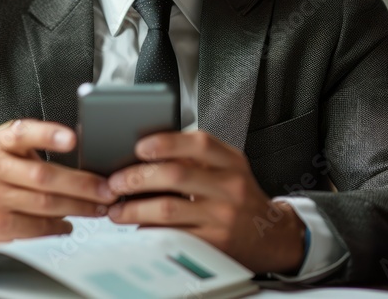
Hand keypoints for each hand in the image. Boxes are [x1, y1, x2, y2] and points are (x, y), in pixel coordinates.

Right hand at [0, 119, 117, 246]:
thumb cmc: (2, 177)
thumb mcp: (13, 155)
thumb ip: (40, 151)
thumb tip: (89, 163)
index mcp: (1, 143)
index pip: (23, 133)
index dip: (47, 135)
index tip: (73, 139)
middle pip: (43, 175)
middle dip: (82, 184)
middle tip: (107, 189)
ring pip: (45, 203)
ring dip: (78, 207)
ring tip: (98, 208)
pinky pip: (37, 227)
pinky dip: (59, 226)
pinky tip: (69, 223)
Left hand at [106, 130, 305, 273]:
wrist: (271, 236)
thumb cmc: (240, 198)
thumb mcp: (228, 169)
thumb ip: (196, 157)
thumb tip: (145, 153)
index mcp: (231, 161)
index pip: (199, 143)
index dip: (166, 142)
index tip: (140, 146)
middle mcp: (230, 187)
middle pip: (176, 175)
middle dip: (138, 177)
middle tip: (116, 182)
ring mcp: (223, 217)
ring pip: (170, 208)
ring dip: (135, 208)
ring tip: (118, 208)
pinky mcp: (215, 243)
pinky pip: (174, 235)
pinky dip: (150, 229)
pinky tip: (138, 226)